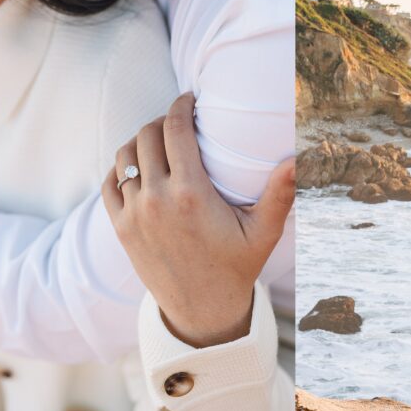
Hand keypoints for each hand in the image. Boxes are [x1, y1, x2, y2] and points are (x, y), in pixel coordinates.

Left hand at [102, 92, 294, 347]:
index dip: (180, 106)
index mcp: (191, 193)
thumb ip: (281, 192)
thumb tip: (301, 158)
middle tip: (177, 121)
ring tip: (158, 142)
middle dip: (161, 121)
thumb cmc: (237, 268)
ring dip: (139, 142)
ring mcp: (134, 215)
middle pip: (146, 136)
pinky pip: (109, 184)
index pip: (174, 130)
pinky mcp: (121, 229)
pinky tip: (138, 168)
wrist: (202, 310)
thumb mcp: (264, 231)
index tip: (189, 99)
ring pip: (124, 157)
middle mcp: (157, 200)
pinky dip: (120, 169)